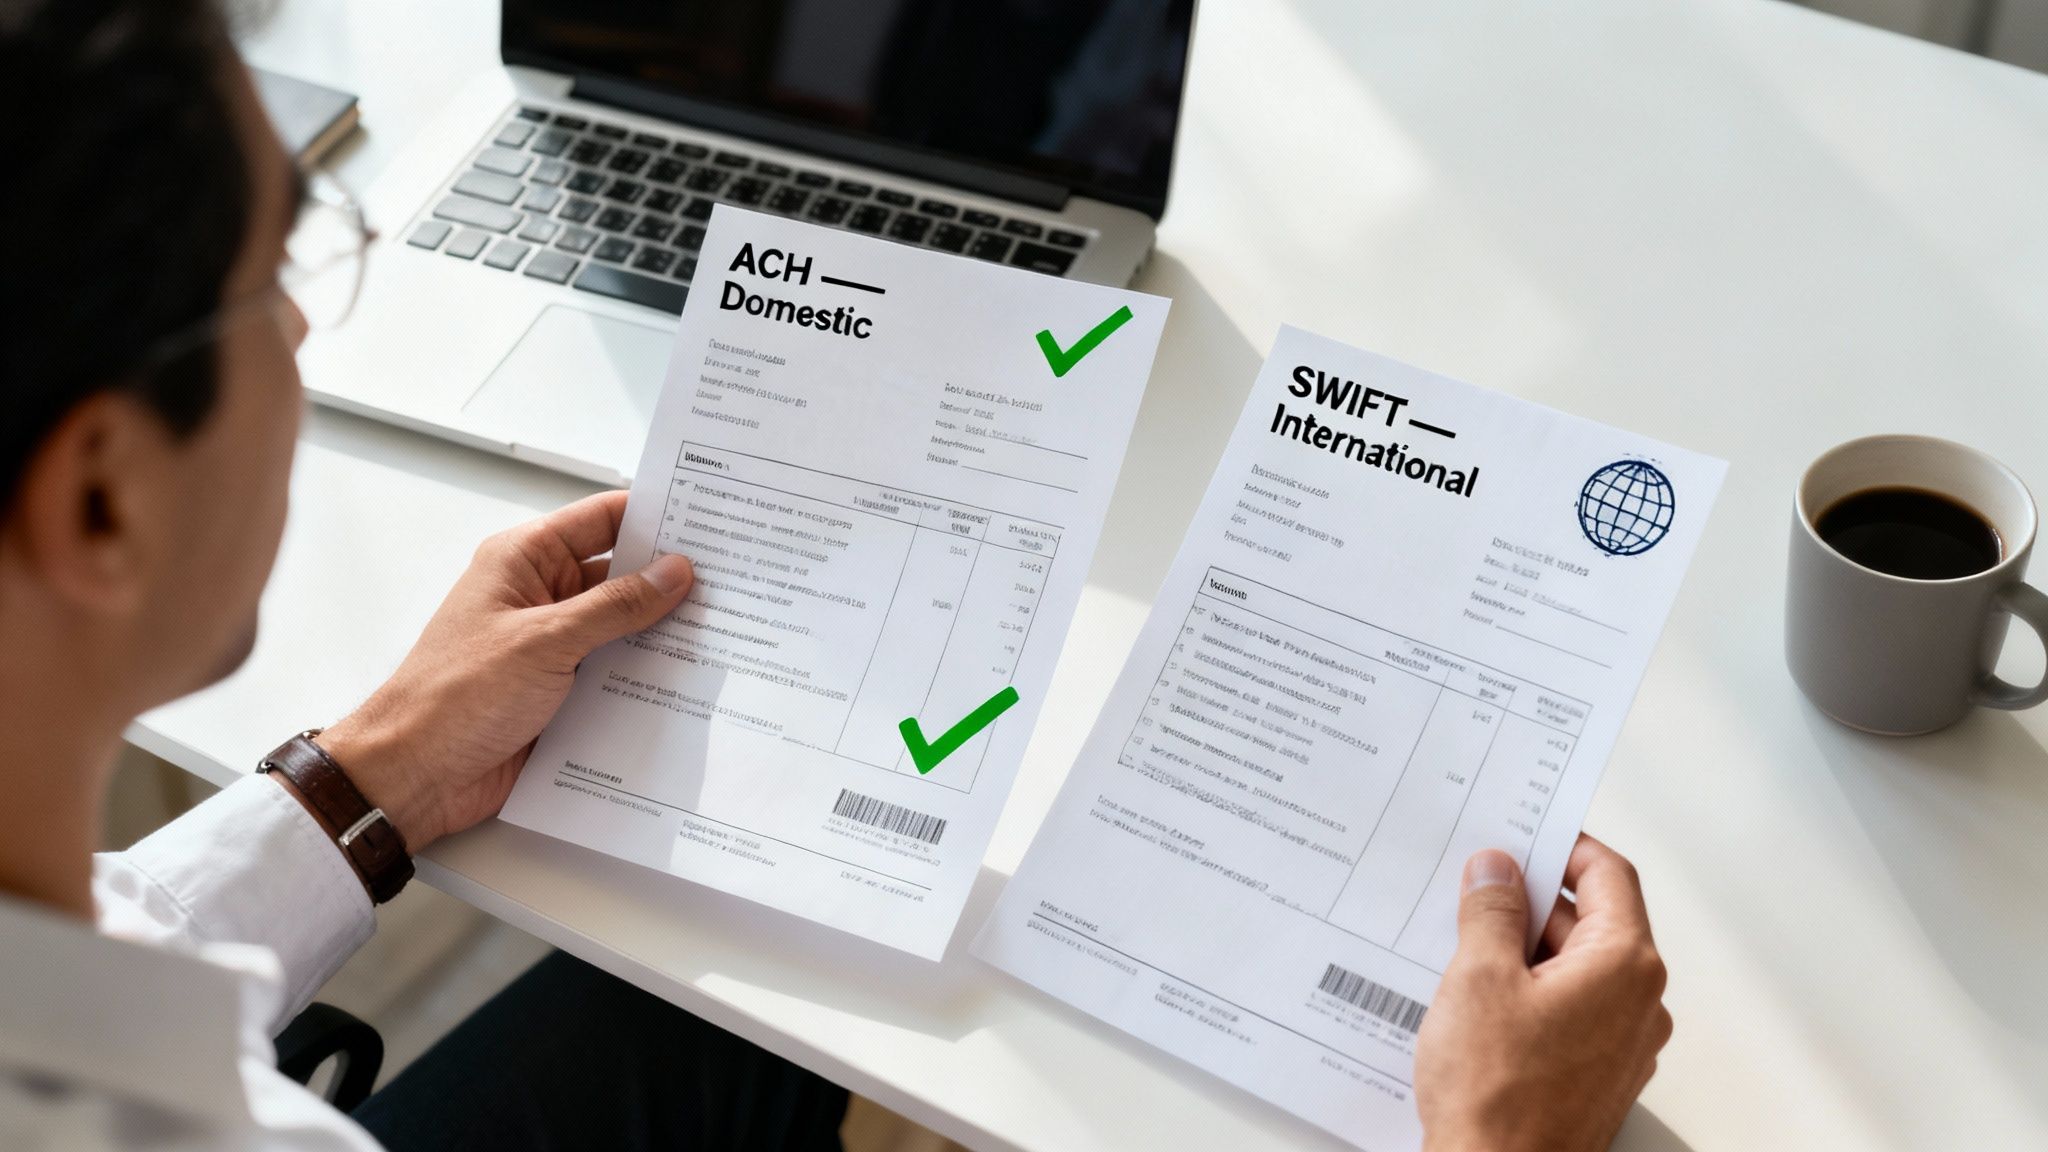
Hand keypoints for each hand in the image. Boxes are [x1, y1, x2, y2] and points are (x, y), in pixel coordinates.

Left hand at [314, 492, 693, 850]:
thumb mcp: (545, 641)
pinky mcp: (561, 689)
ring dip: (662, 632)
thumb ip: (615, 606)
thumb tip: (672, 572)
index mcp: (524, 562)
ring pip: (624, 626)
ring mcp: (552, 644)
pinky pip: (616, 671)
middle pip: (620, 572)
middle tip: (732, 580)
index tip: (708, 520)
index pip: (602, 519)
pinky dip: (647, 675)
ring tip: (723, 629)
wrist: (416, 775)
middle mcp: (540, 596)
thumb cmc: (453, 697)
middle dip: (670, 578)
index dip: (654, 515)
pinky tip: (688, 680)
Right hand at [1415, 835, 1670, 1151]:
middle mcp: (1638, 1003)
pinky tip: (1478, 1000)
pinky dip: (1529, 991)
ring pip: (1576, 967)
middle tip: (1474, 888)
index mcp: (1624, 966)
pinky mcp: (1595, 1073)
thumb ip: (1492, 911)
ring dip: (1524, 949)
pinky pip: (1568, 1008)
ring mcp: (1621, 1043)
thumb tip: (1498, 870)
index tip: (1522, 835)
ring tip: (1463, 948)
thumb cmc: (1498, 1098)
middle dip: (1531, 901)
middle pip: (1592, 920)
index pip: (1608, 875)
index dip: (1562, 846)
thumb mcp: (1479, 978)